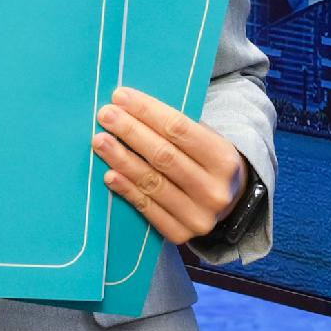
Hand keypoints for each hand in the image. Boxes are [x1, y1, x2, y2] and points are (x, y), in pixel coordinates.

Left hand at [98, 87, 247, 247]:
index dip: (147, 111)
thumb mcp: (208, 142)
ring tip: (100, 141)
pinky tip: (109, 174)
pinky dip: (126, 190)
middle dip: (131, 132)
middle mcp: (214, 190)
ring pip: (152, 182)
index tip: (121, 96)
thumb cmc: (207, 164)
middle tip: (106, 115)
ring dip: (121, 159)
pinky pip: (147, 209)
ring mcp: (198, 216)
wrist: (229, 207)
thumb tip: (131, 108)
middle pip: (164, 156)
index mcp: (224, 159)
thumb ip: (178, 130)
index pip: (180, 129)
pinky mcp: (180, 234)